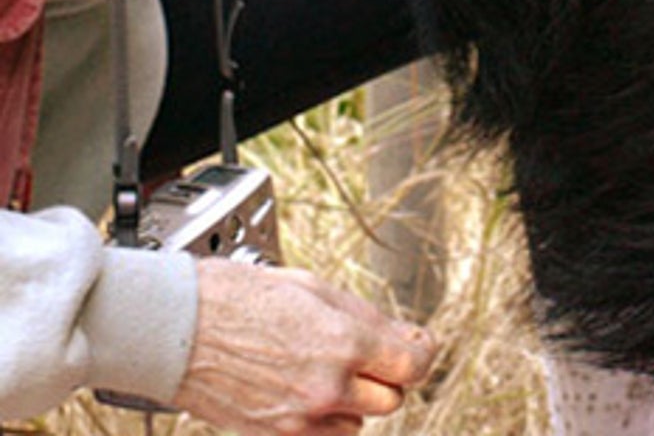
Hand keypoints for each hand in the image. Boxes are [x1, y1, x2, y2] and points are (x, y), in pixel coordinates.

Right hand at [173, 258, 435, 434]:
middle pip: (391, 398)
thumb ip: (368, 320)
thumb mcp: (315, 289)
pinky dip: (322, 420)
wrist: (174, 327)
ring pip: (357, 422)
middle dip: (385, 376)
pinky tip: (303, 390)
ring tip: (325, 369)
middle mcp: (326, 388)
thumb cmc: (236, 297)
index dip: (420, 352)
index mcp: (344, 344)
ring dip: (353, 400)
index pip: (415, 365)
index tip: (415, 343)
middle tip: (367, 354)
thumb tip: (405, 337)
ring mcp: (298, 418)